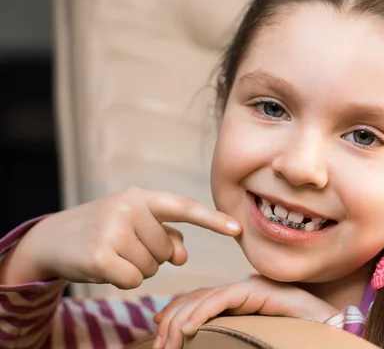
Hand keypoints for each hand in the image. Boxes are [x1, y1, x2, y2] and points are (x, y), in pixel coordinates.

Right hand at [0, 187, 240, 286]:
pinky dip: (123, 280)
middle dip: (151, 256)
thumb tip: (183, 257)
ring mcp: (113, 230)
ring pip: (152, 268)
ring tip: (113, 252)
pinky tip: (104, 266)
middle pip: (167, 251)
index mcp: (141, 196)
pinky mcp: (100, 255)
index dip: (212, 220)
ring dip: (136, 268)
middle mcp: (128, 208)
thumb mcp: (136, 224)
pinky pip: (133, 280)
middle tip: (123, 245)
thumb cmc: (104, 231)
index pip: (184, 207)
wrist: (52, 239)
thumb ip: (166, 235)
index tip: (237, 229)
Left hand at [152, 275, 338, 348]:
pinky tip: (188, 329)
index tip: (157, 330)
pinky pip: (224, 299)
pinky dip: (202, 313)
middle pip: (197, 298)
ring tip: (169, 343)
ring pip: (205, 298)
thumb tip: (198, 342)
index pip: (199, 300)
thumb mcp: (248, 337)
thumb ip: (227, 336)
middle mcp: (241, 290)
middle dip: (172, 320)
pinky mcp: (258, 290)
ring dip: (181, 320)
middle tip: (159, 346)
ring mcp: (250, 288)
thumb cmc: (292, 336)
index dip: (176, 312)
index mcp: (238, 301)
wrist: (325, 328)